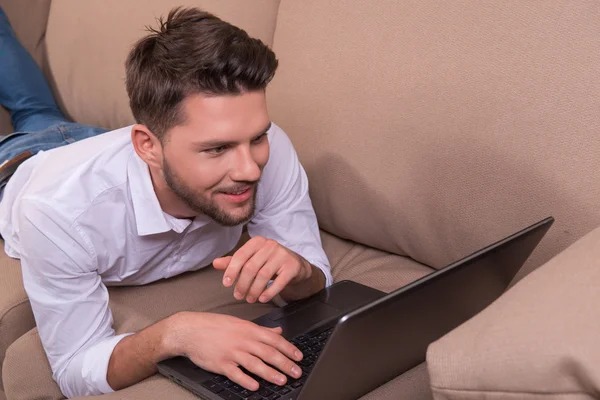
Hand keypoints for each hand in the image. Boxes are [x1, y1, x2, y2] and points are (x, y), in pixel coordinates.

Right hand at [170, 312, 302, 390]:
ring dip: (270, 373)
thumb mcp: (240, 323)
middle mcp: (243, 340)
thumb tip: (278, 331)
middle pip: (268, 353)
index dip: (288, 348)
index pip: (274, 339)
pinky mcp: (221, 364)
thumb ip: (261, 329)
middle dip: (285, 363)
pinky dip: (246, 380)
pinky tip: (255, 386)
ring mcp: (232, 352)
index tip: (299, 357)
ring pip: (255, 364)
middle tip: (296, 372)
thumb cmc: (215, 326)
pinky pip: (235, 373)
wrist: (191, 330)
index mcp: (249, 329)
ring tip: (282, 380)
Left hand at [213, 236, 312, 302]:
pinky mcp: (292, 266)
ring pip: (264, 275)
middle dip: (242, 284)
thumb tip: (215, 263)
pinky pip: (279, 282)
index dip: (231, 270)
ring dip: (254, 290)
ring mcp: (282, 255)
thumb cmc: (269, 262)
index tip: (226, 284)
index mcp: (257, 242)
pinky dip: (269, 292)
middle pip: (251, 267)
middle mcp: (270, 245)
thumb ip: (234, 262)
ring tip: (250, 299)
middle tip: (238, 296)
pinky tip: (262, 299)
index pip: (240, 255)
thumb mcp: (252, 260)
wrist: (296, 266)